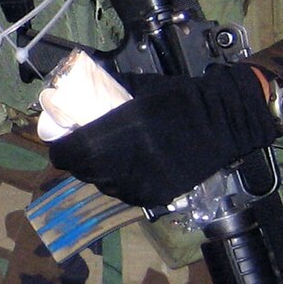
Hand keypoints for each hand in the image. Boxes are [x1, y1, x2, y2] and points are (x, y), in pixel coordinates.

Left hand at [46, 63, 278, 208]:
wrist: (223, 121)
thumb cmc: (180, 98)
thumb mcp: (140, 88)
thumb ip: (110, 92)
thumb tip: (81, 88)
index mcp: (121, 131)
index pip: (71, 152)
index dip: (60, 147)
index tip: (61, 137)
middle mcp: (128, 162)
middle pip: (83, 170)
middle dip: (76, 159)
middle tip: (79, 146)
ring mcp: (143, 183)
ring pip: (102, 184)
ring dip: (96, 172)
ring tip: (102, 157)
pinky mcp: (157, 195)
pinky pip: (125, 193)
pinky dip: (118, 183)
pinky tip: (123, 170)